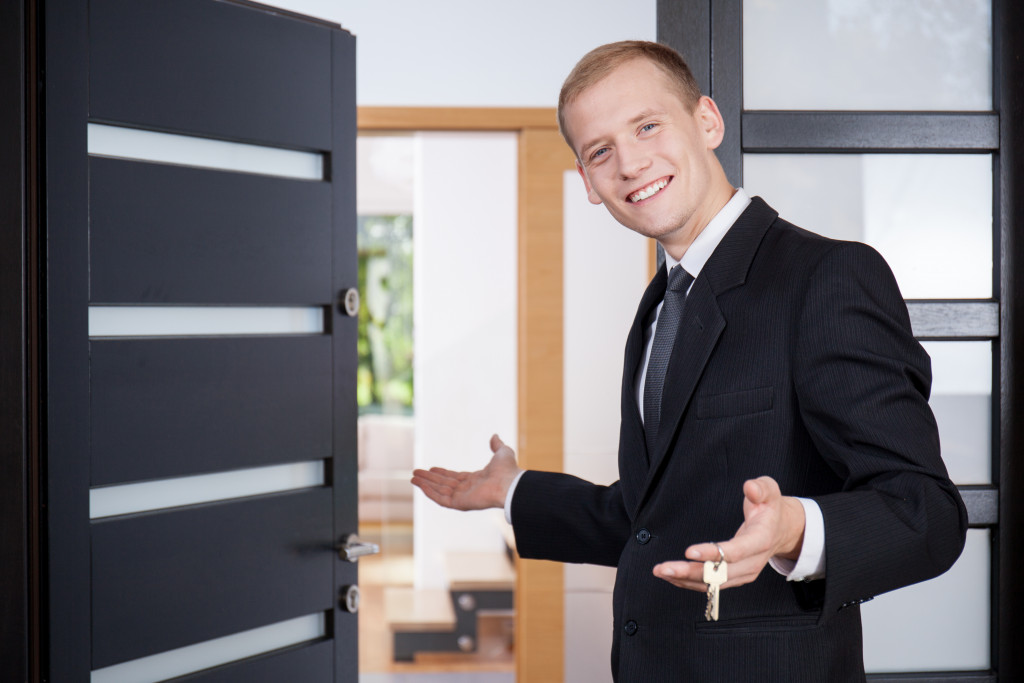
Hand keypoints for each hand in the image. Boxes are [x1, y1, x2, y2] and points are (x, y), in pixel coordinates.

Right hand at [411, 434, 522, 510]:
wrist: (509, 483)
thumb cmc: (508, 470)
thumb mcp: (503, 452)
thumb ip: (497, 445)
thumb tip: (495, 436)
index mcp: (476, 480)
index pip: (455, 478)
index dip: (442, 473)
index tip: (431, 468)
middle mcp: (468, 490)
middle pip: (444, 484)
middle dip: (429, 478)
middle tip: (415, 473)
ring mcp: (463, 498)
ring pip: (439, 491)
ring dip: (426, 484)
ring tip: (413, 478)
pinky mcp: (460, 504)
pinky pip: (441, 499)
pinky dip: (430, 492)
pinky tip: (420, 485)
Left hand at [652, 476, 805, 591]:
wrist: (781, 530)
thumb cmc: (770, 508)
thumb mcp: (770, 490)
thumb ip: (760, 488)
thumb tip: (749, 487)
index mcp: (761, 540)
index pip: (736, 551)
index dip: (713, 553)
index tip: (689, 551)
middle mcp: (753, 562)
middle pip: (720, 573)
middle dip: (691, 571)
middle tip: (664, 568)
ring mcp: (744, 573)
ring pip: (713, 583)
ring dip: (685, 579)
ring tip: (661, 572)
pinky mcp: (735, 578)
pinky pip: (712, 585)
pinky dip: (690, 582)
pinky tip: (671, 577)